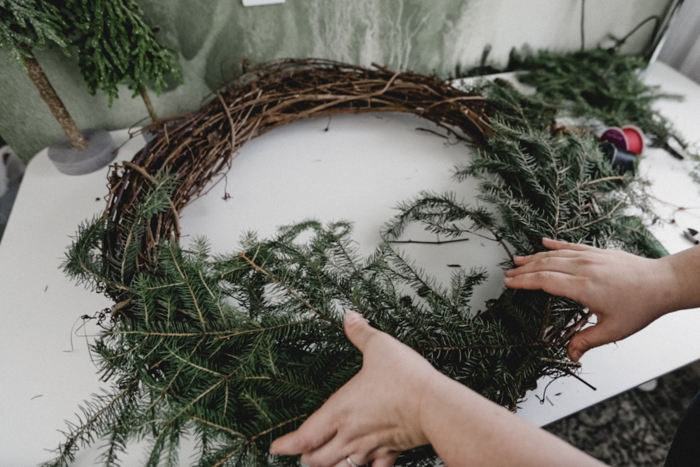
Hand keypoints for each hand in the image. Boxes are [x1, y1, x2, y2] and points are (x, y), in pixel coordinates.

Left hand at [270, 312, 438, 466]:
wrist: (435, 406)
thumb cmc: (406, 379)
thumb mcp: (379, 347)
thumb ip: (361, 333)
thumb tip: (350, 317)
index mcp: (341, 410)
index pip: (305, 435)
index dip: (287, 444)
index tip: (277, 447)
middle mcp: (351, 433)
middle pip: (318, 459)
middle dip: (306, 458)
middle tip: (301, 455)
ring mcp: (371, 446)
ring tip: (325, 465)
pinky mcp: (392, 452)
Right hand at [504, 238, 679, 360]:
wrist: (662, 283)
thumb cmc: (640, 306)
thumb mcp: (613, 330)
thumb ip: (587, 340)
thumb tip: (570, 355)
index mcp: (583, 288)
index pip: (545, 282)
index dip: (525, 282)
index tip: (510, 284)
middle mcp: (583, 269)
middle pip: (545, 266)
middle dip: (524, 270)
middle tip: (508, 275)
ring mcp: (590, 258)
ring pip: (555, 255)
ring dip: (534, 257)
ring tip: (518, 260)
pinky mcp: (598, 252)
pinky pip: (571, 246)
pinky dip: (555, 244)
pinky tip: (544, 242)